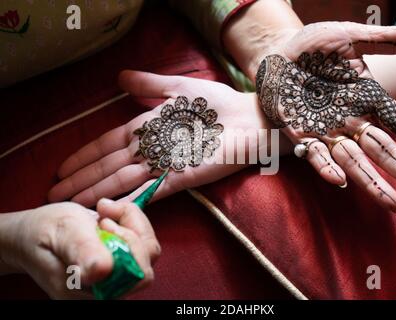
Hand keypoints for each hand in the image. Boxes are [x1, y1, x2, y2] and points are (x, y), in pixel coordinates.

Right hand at [0, 199, 158, 298]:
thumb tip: (101, 270)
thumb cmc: (45, 233)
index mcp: (93, 290)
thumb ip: (81, 249)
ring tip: (104, 214)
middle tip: (103, 213)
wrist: (34, 236)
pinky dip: (131, 223)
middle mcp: (109, 291)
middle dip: (130, 229)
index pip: (137, 273)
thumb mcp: (61, 232)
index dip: (129, 242)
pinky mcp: (123, 266)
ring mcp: (118, 279)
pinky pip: (142, 243)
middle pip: (147, 261)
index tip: (103, 220)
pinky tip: (110, 217)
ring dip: (131, 224)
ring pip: (148, 249)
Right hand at [48, 72, 290, 206]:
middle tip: (56, 193)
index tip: (63, 167)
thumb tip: (119, 78)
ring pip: (127, 180)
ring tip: (75, 203)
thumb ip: (150, 84)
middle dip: (84, 179)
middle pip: (112, 165)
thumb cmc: (217, 103)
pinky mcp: (186, 177)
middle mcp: (154, 149)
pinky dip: (135, 198)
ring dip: (101, 191)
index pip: (110, 144)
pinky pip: (156, 189)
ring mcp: (169, 165)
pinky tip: (113, 207)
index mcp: (150, 128)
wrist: (252, 119)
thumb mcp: (179, 88)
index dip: (87, 156)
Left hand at [255, 22, 395, 210]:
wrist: (275, 54)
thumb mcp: (349, 38)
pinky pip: (315, 155)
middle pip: (385, 151)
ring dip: (373, 182)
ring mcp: (326, 130)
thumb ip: (386, 40)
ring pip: (354, 161)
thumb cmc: (311, 46)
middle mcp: (352, 120)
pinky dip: (326, 168)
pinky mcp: (301, 135)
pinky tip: (340, 181)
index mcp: (368, 99)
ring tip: (394, 204)